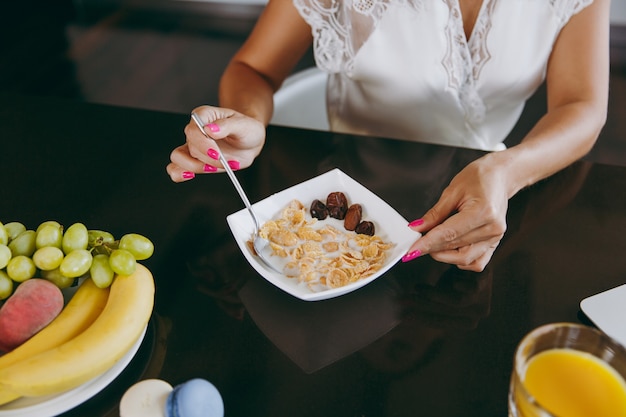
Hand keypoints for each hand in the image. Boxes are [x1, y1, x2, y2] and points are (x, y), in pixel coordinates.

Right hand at [166, 105, 265, 181]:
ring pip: (179, 158)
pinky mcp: (195, 160)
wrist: (250, 142)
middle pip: (189, 146)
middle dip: (207, 158)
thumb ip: (227, 125)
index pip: (193, 129)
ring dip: (195, 167)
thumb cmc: (246, 129)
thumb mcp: (243, 125)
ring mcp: (193, 146)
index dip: (203, 143)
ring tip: (214, 168)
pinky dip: (179, 174)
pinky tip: (189, 176)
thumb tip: (210, 129)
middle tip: (222, 162)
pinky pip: (177, 168)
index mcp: (204, 116)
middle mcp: (195, 131)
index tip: (216, 153)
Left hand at [403, 156, 507, 271]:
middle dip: (432, 248)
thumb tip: (417, 228)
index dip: (427, 244)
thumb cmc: (478, 178)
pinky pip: (476, 262)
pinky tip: (450, 250)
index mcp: (483, 211)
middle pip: (455, 247)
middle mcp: (492, 228)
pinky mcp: (495, 243)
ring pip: (465, 258)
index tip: (411, 251)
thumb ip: (435, 214)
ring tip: (432, 243)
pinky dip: (460, 259)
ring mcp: (496, 238)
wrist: (500, 177)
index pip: (449, 234)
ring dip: (444, 255)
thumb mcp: (452, 191)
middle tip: (416, 244)